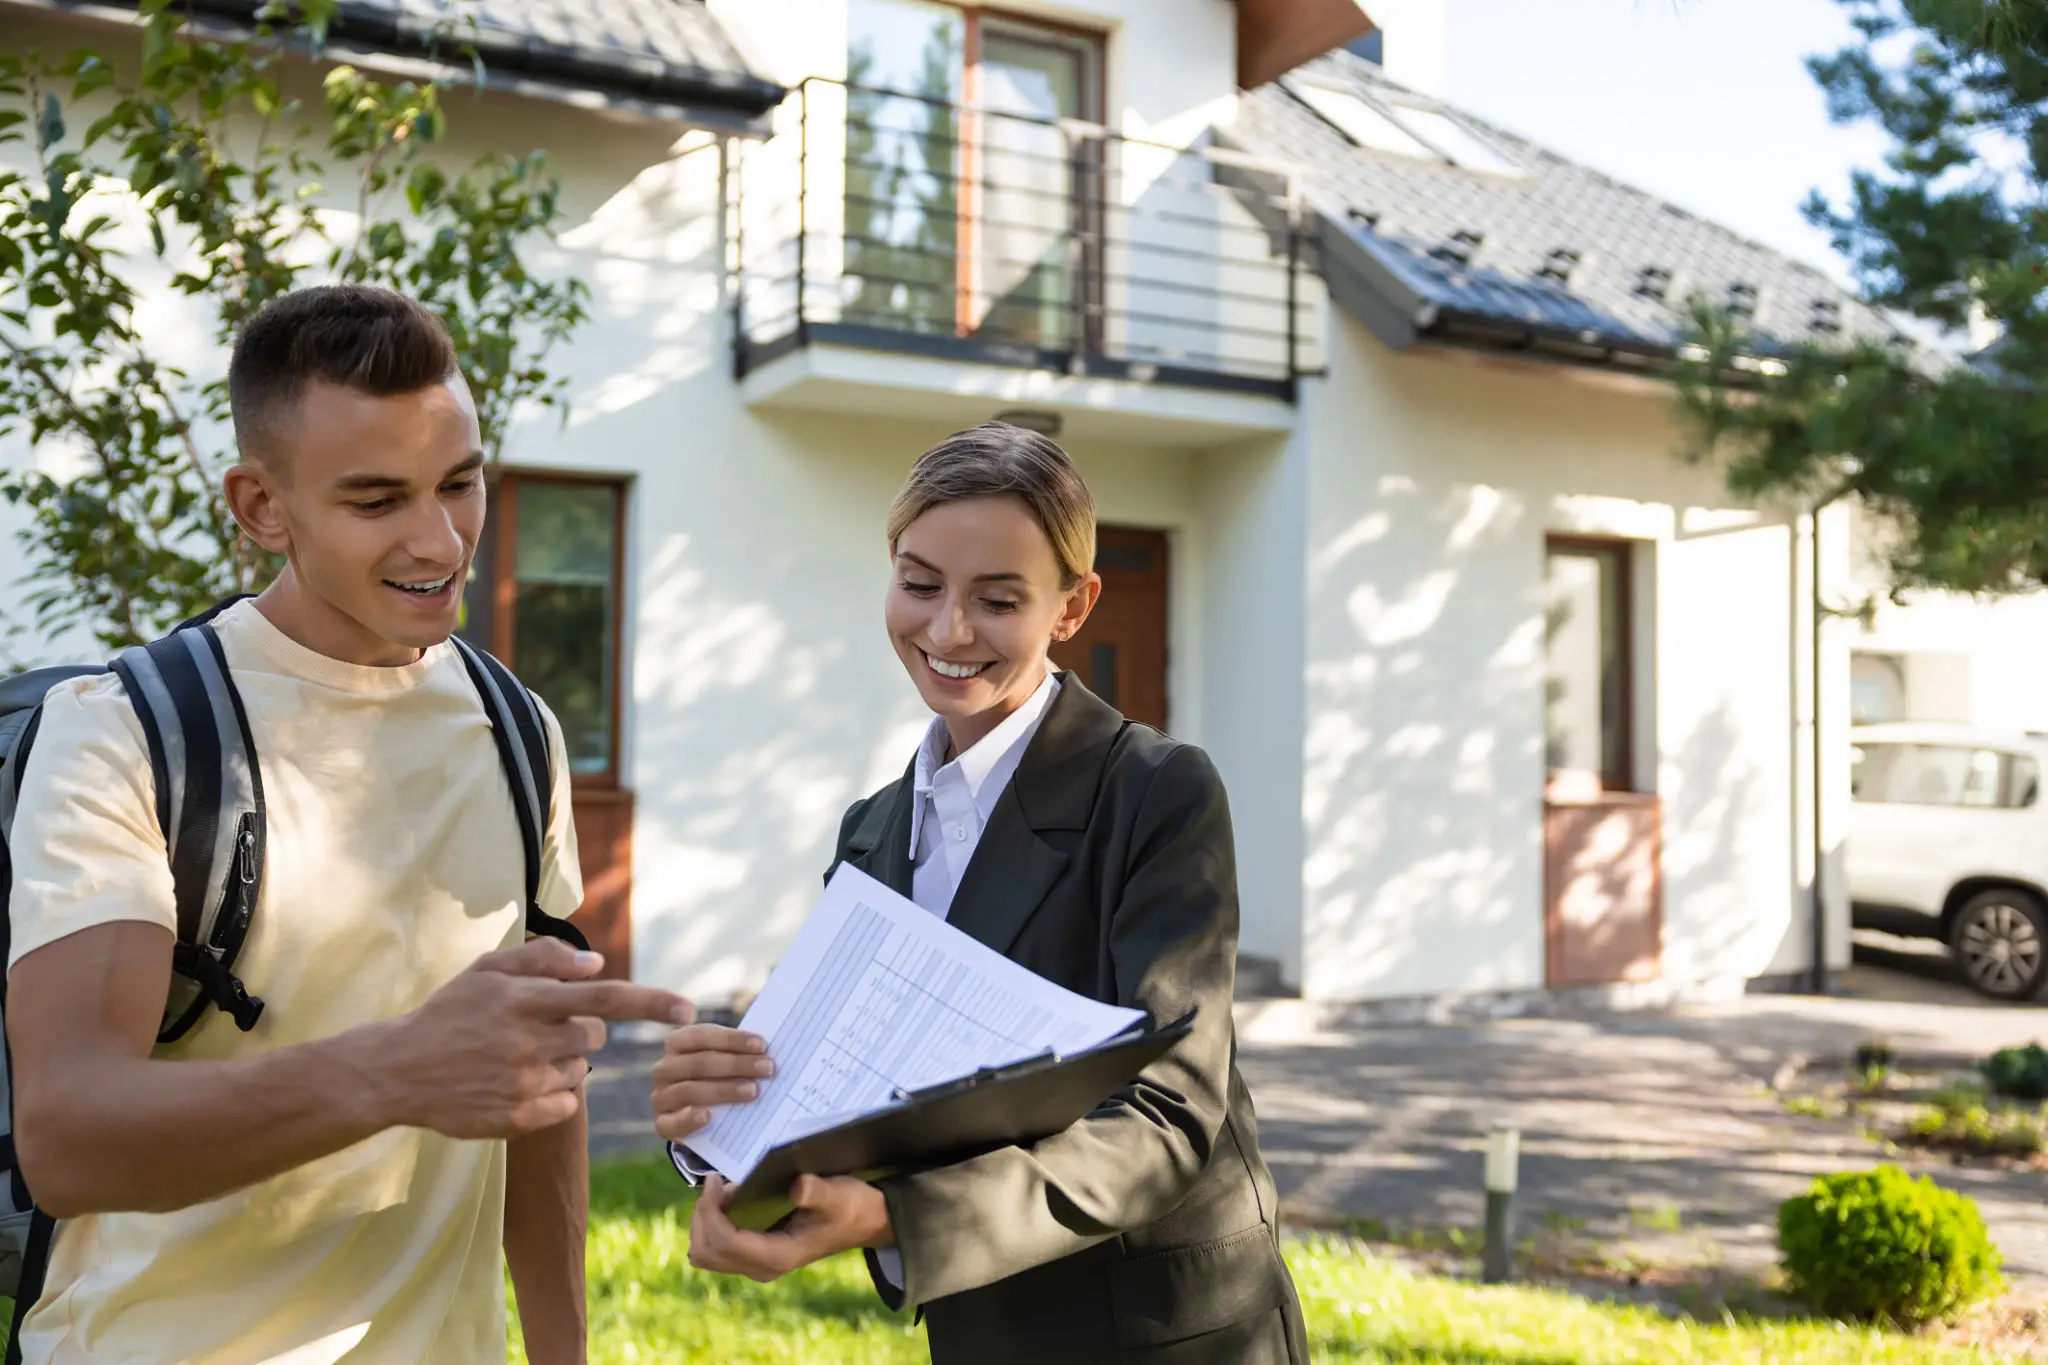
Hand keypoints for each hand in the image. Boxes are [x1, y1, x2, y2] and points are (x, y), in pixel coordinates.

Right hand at [381, 937, 693, 1139]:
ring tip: (513, 1059)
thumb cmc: (449, 1013)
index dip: (652, 1002)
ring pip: (579, 1071)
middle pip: (594, 1037)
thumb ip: (543, 961)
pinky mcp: (520, 1117)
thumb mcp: (487, 971)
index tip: (688, 1009)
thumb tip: (596, 965)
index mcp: (526, 1000)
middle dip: (577, 1032)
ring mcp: (525, 1082)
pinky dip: (552, 1095)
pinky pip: (566, 1104)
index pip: (605, 997)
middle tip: (535, 1031)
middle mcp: (530, 1040)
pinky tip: (513, 1085)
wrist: (398, 1071)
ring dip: (559, 1064)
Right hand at [651, 1025, 772, 1140]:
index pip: (702, 1035)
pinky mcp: (662, 1122)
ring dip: (723, 1090)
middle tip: (767, 1069)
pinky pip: (670, 1123)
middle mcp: (665, 1068)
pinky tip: (708, 1117)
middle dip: (736, 1064)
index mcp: (678, 1042)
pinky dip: (688, 1120)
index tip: (762, 1045)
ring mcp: (661, 1096)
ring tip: (752, 1091)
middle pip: (700, 1063)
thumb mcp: (724, 1060)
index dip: (732, 1039)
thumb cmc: (718, 1077)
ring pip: (689, 1090)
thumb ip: (738, 1053)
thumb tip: (767, 1051)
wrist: (699, 1113)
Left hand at [688, 1173, 892, 1281]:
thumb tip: (797, 1187)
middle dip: (703, 1215)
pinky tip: (728, 1202)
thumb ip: (816, 1192)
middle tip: (717, 1183)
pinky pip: (715, 1248)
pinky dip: (711, 1225)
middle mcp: (761, 1267)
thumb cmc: (849, 1206)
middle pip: (705, 1252)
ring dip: (704, 1221)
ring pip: (704, 1253)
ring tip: (722, 1192)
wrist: (863, 1221)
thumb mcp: (838, 1194)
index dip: (710, 1212)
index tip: (715, 1180)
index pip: (724, 1243)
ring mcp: (755, 1264)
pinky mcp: (752, 1256)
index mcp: (778, 1256)